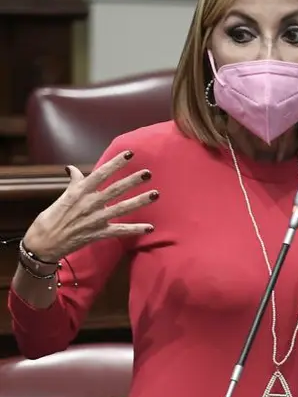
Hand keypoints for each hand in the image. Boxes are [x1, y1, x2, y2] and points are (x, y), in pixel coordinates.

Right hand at [23, 150, 158, 262]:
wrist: (43, 243)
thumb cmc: (52, 217)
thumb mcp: (62, 196)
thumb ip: (73, 182)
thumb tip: (71, 168)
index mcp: (80, 192)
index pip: (101, 174)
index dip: (115, 163)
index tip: (129, 153)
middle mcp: (89, 204)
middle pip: (115, 190)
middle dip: (132, 181)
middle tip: (148, 173)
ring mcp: (95, 219)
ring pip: (122, 208)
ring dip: (140, 201)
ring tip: (155, 194)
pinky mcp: (98, 234)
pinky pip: (120, 231)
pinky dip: (135, 229)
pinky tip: (150, 227)